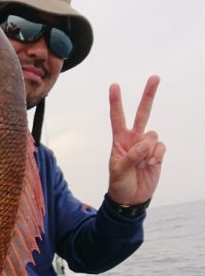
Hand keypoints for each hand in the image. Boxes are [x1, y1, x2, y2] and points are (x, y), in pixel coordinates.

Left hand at [107, 75, 165, 205]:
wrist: (131, 198)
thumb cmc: (119, 184)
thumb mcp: (118, 171)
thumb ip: (130, 156)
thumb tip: (145, 144)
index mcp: (120, 140)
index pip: (117, 118)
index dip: (116, 102)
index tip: (114, 86)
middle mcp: (134, 139)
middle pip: (142, 114)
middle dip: (148, 96)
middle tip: (155, 77)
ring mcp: (146, 146)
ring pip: (153, 135)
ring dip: (149, 149)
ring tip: (142, 163)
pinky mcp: (157, 154)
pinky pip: (161, 147)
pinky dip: (157, 156)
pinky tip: (152, 165)